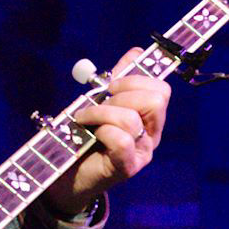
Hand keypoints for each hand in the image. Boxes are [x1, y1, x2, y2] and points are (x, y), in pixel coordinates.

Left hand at [45, 47, 170, 215]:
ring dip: (100, 112)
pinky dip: (101, 131)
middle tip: (102, 102)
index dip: (135, 79)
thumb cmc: (85, 138)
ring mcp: (142, 152)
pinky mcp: (128, 167)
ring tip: (84, 118)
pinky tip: (90, 134)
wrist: (67, 175)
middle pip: (156, 100)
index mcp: (150, 117)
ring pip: (131, 118)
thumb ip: (119, 81)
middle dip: (122, 94)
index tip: (111, 86)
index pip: (161, 89)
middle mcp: (152, 135)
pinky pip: (121, 139)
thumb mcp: (102, 104)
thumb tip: (136, 53)